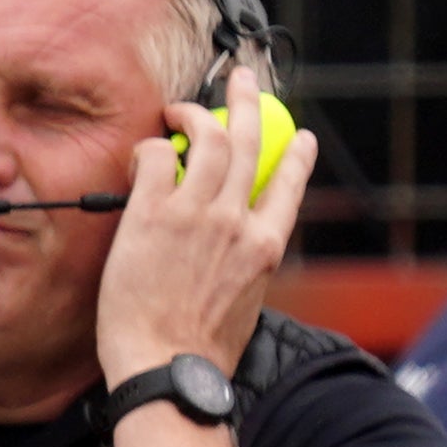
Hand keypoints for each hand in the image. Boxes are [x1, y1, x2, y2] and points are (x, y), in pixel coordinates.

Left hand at [95, 67, 316, 387]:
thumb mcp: (245, 306)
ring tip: (180, 105)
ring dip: (195, 112)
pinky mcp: (152, 216)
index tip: (302, 138)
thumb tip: (234, 263)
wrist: (168, 367)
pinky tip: (144, 149)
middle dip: (248, 102)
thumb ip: (244, 271)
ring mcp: (197, 214)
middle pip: (250, 144)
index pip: (290, 185)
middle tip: (243, 78)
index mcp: (266, 246)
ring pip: (206, 140)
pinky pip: (154, 159)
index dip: (296, 157)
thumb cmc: (198, 352)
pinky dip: (150, 147)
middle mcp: (238, 221)